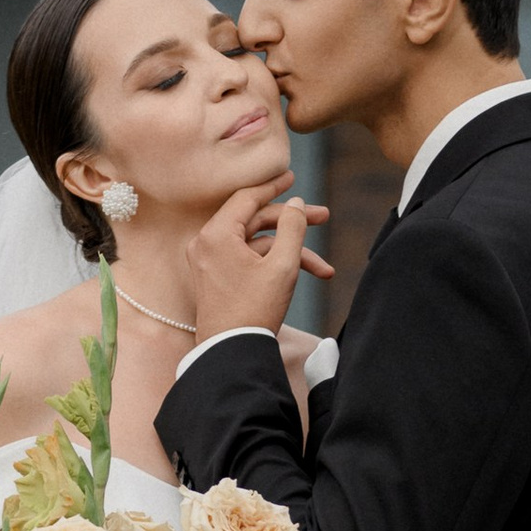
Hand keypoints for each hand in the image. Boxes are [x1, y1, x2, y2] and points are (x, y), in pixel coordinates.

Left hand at [186, 179, 332, 343]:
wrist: (230, 355)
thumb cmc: (254, 311)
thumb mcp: (283, 266)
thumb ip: (294, 227)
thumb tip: (296, 203)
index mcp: (217, 234)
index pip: (247, 197)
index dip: (274, 186)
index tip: (292, 176)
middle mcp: (207, 243)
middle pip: (255, 220)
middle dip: (292, 223)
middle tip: (324, 218)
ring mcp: (209, 262)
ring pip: (256, 244)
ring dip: (290, 252)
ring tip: (324, 268)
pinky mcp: (215, 278)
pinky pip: (247, 261)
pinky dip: (273, 266)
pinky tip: (304, 278)